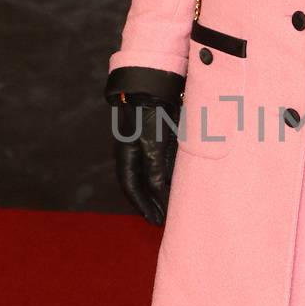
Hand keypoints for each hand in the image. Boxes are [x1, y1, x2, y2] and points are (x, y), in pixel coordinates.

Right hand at [112, 96, 181, 225]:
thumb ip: (155, 170)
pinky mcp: (160, 136)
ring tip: (172, 206)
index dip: (143, 206)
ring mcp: (146, 144)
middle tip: (163, 219)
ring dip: (161, 190)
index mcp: (126, 155)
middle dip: (152, 202)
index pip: (132, 187)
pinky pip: (163, 162)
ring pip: (152, 174)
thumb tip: (159, 194)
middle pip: (141, 184)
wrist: (154, 84)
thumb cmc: (148, 114)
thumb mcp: (152, 146)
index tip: (155, 221)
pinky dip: (169, 175)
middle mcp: (134, 152)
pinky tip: (178, 182)